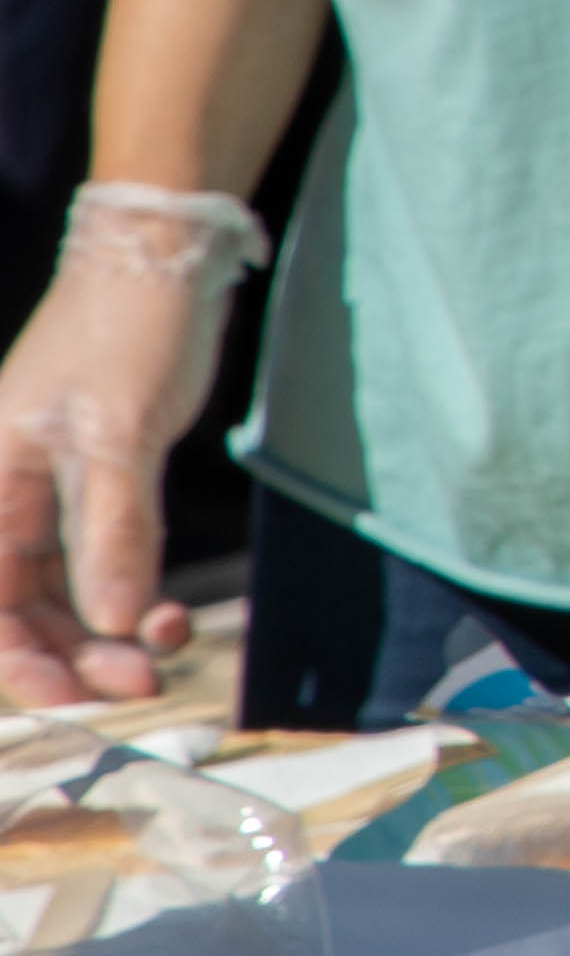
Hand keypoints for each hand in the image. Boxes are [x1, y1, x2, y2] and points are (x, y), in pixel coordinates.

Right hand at [0, 190, 257, 707]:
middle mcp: (7, 497)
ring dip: (106, 633)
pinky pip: (101, 562)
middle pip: (21, 605)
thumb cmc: (128, 331)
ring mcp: (51, 495)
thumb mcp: (120, 434)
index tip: (72, 696)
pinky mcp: (97, 487)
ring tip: (162, 657)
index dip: (20, 657)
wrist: (165, 259)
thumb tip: (109, 624)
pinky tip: (167, 617)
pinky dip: (131, 594)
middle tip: (138, 686)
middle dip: (74, 653)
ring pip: (63, 593)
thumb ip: (113, 532)